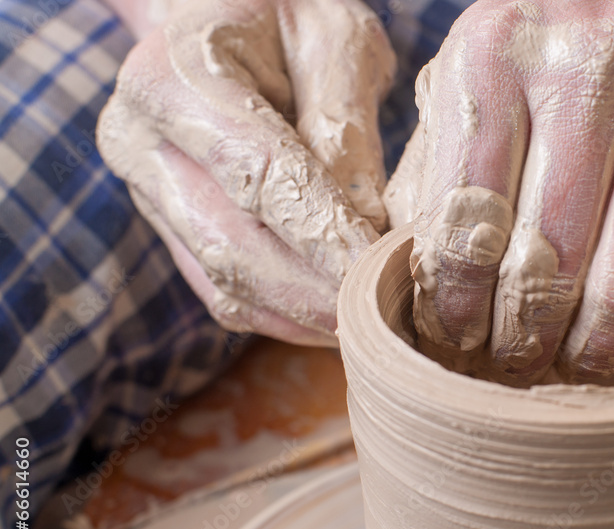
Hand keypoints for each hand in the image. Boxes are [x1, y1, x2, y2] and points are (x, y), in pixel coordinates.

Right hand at [98, 0, 394, 345]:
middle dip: (315, 290)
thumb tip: (365, 221)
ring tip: (369, 325)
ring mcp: (148, 193)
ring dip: (303, 316)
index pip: (256, 172)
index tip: (377, 268)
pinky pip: (224, 293)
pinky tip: (335, 320)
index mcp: (174, 76)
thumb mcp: (331, 37)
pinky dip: (284, 316)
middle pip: (232, 245)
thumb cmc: (282, 17)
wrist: (216, 19)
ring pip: (225, 283)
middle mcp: (140, 142)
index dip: (321, 230)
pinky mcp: (170, 228)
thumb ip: (343, 122)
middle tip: (384, 312)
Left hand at [386, 0, 613, 383]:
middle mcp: (584, 75)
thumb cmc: (574, 27)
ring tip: (577, 361)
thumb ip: (445, 153)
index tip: (457, 339)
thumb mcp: (489, 59)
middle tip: (516, 363)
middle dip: (522, 337)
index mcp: (493, 56)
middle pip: (540, 261)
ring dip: (597, 342)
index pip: (459, 221)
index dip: (455, 303)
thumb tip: (418, 265)